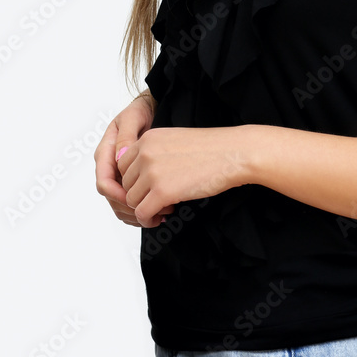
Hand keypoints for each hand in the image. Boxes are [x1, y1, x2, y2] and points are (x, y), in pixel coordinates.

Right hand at [94, 93, 173, 227]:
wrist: (151, 109)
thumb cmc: (140, 110)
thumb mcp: (133, 118)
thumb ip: (126, 136)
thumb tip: (121, 156)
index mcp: (105, 152)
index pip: (104, 182)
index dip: (117, 195)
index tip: (133, 200)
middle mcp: (110, 166)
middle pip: (111, 198)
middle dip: (128, 209)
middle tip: (149, 214)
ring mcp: (119, 174)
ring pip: (119, 203)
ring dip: (135, 213)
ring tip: (156, 216)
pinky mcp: (130, 179)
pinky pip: (129, 201)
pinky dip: (140, 210)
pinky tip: (155, 213)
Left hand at [115, 125, 250, 227]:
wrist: (233, 153)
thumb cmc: (211, 148)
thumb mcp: (174, 140)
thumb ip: (153, 152)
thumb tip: (138, 177)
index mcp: (148, 138)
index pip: (123, 165)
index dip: (135, 180)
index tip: (149, 187)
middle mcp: (145, 152)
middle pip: (125, 184)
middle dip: (139, 195)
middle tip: (158, 200)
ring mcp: (152, 172)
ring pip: (131, 200)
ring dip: (145, 208)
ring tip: (164, 208)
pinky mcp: (162, 191)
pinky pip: (142, 213)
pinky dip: (149, 219)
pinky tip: (164, 216)